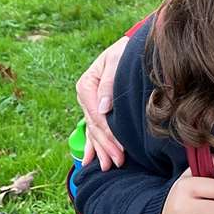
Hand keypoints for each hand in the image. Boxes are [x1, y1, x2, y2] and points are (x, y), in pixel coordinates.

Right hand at [77, 38, 128, 168]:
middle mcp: (85, 97)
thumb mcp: (117, 59)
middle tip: (118, 161)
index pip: (97, 114)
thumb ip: (110, 82)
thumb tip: (104, 107)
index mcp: (86, 85)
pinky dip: (93, 146)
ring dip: (101, 150)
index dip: (108, 132)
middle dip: (106, 145)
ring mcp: (90, 105)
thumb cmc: (125, 51)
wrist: (128, 47)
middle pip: (95, 126)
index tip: (121, 146)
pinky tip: (90, 161)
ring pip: (93, 132)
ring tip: (109, 166)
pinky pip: (93, 131)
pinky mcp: (96, 110)